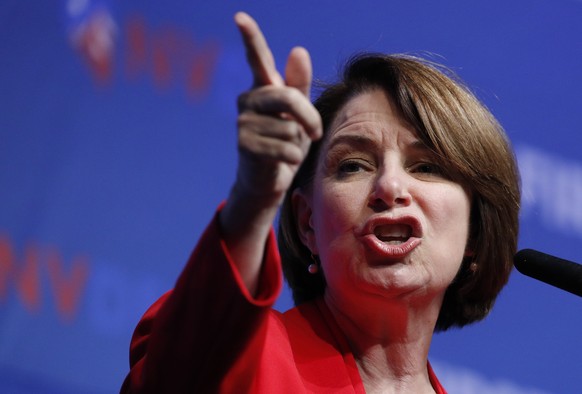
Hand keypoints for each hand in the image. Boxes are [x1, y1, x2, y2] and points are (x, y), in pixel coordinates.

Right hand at [233, 12, 321, 207]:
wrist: (268, 179)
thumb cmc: (285, 142)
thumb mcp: (299, 114)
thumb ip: (299, 85)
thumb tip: (298, 50)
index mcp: (263, 88)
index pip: (257, 58)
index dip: (250, 37)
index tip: (240, 17)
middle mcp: (249, 100)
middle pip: (288, 98)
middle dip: (309, 118)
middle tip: (315, 132)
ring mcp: (243, 122)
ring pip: (290, 128)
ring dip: (297, 144)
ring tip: (284, 149)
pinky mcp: (244, 144)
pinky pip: (285, 148)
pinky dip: (291, 158)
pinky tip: (279, 161)